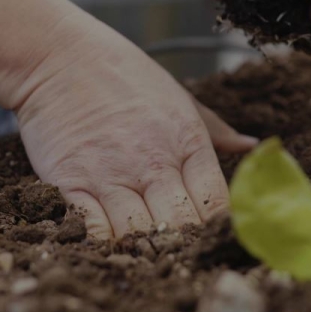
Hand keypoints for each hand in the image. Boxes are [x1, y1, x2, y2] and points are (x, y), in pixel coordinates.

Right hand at [15, 14, 256, 238]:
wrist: (57, 57)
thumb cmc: (122, 75)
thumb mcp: (178, 96)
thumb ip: (215, 128)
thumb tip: (252, 148)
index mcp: (186, 142)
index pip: (217, 203)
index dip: (219, 228)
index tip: (211, 236)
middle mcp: (152, 163)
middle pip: (182, 226)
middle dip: (184, 246)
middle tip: (179, 253)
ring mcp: (110, 175)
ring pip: (139, 234)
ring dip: (145, 249)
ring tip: (146, 254)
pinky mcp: (70, 182)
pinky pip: (93, 229)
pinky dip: (104, 244)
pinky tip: (109, 246)